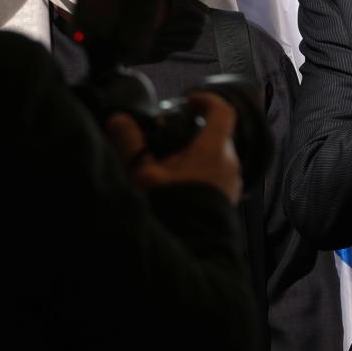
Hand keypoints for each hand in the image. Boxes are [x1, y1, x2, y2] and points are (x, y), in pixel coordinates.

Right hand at [105, 92, 242, 204]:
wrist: (192, 250)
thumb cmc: (172, 209)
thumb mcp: (144, 175)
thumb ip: (130, 144)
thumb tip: (119, 120)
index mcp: (214, 150)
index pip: (223, 112)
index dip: (208, 100)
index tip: (190, 100)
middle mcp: (230, 164)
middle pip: (219, 135)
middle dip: (197, 130)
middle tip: (172, 133)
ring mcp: (232, 182)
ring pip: (219, 157)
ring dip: (199, 153)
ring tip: (171, 161)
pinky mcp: (229, 199)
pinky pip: (218, 175)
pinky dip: (202, 171)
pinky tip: (179, 182)